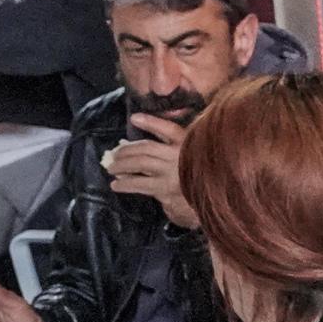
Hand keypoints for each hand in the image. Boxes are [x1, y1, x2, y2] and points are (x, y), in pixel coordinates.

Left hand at [105, 112, 197, 228]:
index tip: (134, 118)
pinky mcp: (166, 188)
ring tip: (111, 168)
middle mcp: (180, 155)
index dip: (150, 122)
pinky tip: (116, 184)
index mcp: (189, 144)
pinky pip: (140, 184)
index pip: (168, 129)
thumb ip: (175, 150)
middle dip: (127, 150)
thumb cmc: (198, 179)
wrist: (211, 203)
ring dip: (122, 165)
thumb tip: (138, 150)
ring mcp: (172, 172)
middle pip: (147, 148)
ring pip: (140, 163)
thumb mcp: (193, 158)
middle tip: (114, 154)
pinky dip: (126, 183)